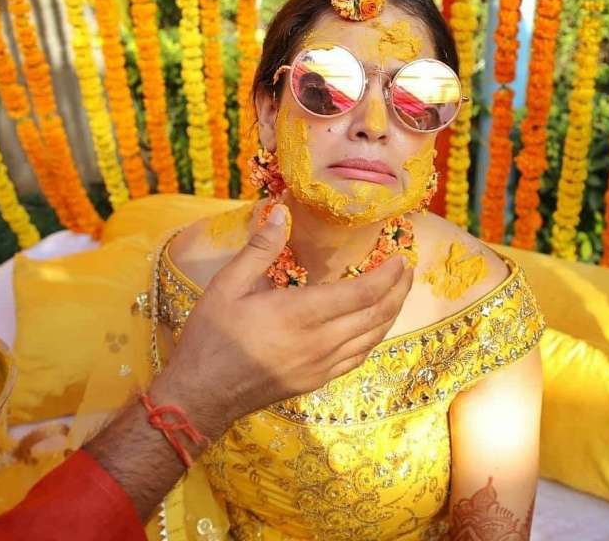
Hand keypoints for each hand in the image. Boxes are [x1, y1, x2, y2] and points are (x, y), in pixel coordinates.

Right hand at [152, 204, 412, 438]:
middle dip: (398, 291)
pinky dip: (374, 337)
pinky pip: (358, 358)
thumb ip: (260, 249)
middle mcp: (320, 342)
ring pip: (372, 339)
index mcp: (302, 314)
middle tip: (408, 269)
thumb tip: (281, 212)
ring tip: (399, 292)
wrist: (201, 396)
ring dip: (391, 313)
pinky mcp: (317, 381)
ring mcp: (321, 366)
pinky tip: (373, 326)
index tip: (400, 257)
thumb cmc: (213, 337)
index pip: (362, 293)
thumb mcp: (228, 285)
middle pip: (376, 316)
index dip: (387, 275)